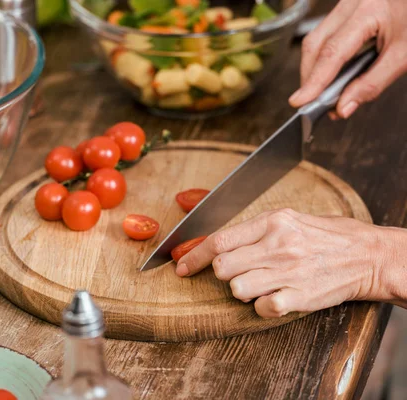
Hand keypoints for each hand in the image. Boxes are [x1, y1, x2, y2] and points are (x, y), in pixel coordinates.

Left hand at [176, 209, 406, 317]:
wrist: (368, 255)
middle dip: (222, 274)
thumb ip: (253, 229)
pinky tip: (274, 298)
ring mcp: (289, 272)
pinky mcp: (300, 296)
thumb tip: (216, 243)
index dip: (194, 256)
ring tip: (259, 284)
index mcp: (272, 221)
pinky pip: (262, 308)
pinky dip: (262, 308)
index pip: (219, 239)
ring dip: (241, 291)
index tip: (181, 267)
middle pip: (223, 267)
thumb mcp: (289, 218)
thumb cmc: (326, 235)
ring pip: (238, 289)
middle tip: (238, 272)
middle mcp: (278, 245)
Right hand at [289, 0, 406, 118]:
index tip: (301, 101)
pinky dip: (324, 58)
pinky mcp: (346, 11)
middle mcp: (352, 3)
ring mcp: (347, 5)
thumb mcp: (403, 56)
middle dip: (310, 77)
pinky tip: (330, 74)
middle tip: (312, 102)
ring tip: (322, 92)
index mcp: (370, 11)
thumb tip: (344, 106)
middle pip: (316, 44)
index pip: (332, 52)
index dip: (315, 80)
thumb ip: (373, 83)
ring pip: (316, 39)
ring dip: (314, 69)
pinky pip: (325, 35)